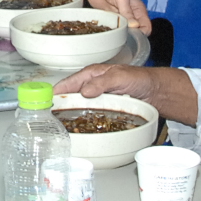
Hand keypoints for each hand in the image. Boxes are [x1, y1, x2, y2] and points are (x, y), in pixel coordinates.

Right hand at [54, 62, 197, 124]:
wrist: (156, 91)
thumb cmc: (139, 79)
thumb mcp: (120, 77)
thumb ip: (102, 82)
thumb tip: (84, 92)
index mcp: (91, 74)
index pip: (69, 83)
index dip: (56, 92)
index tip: (45, 103)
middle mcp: (92, 85)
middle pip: (71, 96)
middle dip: (60, 105)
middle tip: (50, 119)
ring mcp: (97, 97)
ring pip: (79, 106)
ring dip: (71, 114)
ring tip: (61, 126)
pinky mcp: (104, 108)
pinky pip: (90, 114)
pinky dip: (84, 119)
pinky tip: (80, 127)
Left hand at [84, 0, 150, 33]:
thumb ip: (127, 11)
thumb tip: (135, 26)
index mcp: (138, 10)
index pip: (146, 27)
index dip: (142, 34)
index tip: (133, 36)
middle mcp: (130, 17)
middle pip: (135, 32)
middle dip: (129, 36)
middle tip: (120, 36)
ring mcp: (119, 19)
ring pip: (123, 33)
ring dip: (119, 35)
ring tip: (112, 35)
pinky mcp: (110, 20)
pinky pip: (112, 30)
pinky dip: (110, 32)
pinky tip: (105, 32)